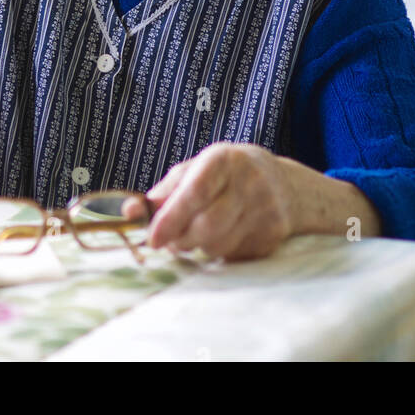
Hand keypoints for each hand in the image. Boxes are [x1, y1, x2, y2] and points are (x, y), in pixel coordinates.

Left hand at [140, 142, 300, 261]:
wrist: (284, 184)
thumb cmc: (227, 175)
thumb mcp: (196, 170)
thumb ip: (163, 192)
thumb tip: (129, 212)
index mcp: (224, 159)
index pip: (195, 193)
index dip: (171, 219)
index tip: (153, 239)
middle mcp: (250, 182)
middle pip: (206, 226)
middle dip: (181, 240)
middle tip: (171, 241)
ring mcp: (266, 209)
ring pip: (218, 245)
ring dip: (199, 247)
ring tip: (200, 232)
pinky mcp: (274, 234)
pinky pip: (234, 255)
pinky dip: (220, 251)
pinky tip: (226, 234)